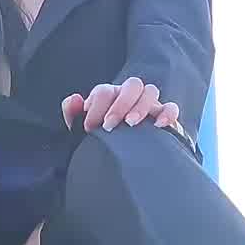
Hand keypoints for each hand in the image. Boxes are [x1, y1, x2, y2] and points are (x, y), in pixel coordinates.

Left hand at [62, 77, 179, 133]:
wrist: (117, 161)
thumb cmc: (98, 141)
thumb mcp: (81, 131)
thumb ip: (73, 115)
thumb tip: (75, 99)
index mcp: (109, 97)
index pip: (105, 90)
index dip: (96, 106)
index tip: (90, 128)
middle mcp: (129, 96)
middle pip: (132, 84)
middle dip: (120, 103)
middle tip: (109, 126)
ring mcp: (148, 105)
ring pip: (151, 91)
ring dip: (141, 106)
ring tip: (130, 125)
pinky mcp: (164, 118)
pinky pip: (171, 108)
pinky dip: (167, 114)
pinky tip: (158, 127)